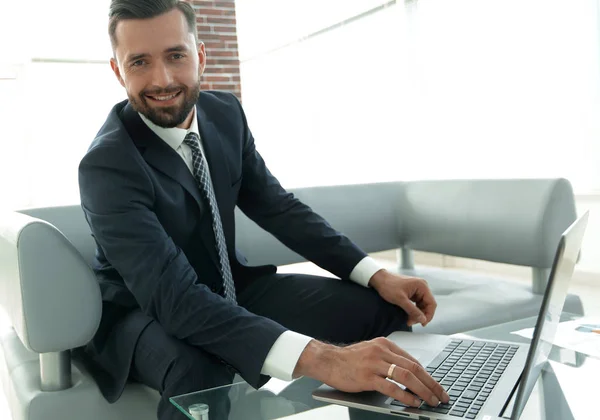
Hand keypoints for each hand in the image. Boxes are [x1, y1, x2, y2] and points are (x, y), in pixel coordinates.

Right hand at [294, 337, 448, 406]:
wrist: (327, 360)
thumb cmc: (349, 359)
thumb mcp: (372, 352)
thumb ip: (389, 360)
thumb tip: (410, 376)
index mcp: (385, 344)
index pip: (413, 361)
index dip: (428, 375)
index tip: (437, 386)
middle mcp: (382, 351)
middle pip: (414, 368)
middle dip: (431, 384)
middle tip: (441, 396)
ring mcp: (374, 364)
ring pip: (406, 377)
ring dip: (423, 390)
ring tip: (431, 401)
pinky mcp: (367, 377)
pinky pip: (391, 387)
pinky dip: (405, 396)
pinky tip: (413, 403)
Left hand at [369, 269, 436, 326]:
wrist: (379, 279)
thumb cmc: (388, 286)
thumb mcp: (400, 300)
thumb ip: (413, 310)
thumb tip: (423, 320)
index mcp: (422, 286)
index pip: (431, 303)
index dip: (428, 315)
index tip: (422, 323)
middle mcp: (422, 287)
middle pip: (427, 305)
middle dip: (421, 315)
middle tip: (412, 322)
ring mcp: (417, 290)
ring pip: (422, 306)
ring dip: (417, 314)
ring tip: (409, 321)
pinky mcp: (412, 293)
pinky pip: (417, 304)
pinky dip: (413, 311)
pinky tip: (408, 316)